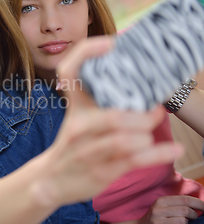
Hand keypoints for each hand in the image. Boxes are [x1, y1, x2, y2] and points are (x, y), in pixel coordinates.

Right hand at [39, 37, 183, 204]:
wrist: (50, 179)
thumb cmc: (72, 144)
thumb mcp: (78, 119)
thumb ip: (100, 102)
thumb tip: (138, 84)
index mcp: (74, 107)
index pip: (70, 72)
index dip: (87, 53)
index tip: (111, 44)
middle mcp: (78, 127)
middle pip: (114, 116)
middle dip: (143, 116)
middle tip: (156, 111)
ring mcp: (88, 150)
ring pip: (125, 139)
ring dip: (146, 135)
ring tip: (151, 132)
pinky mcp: (100, 171)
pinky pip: (134, 160)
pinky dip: (158, 154)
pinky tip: (173, 150)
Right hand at [136, 195, 203, 223]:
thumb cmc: (156, 219)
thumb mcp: (163, 207)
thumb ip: (177, 203)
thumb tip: (198, 203)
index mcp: (161, 201)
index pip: (185, 199)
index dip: (199, 203)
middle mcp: (158, 210)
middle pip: (186, 210)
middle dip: (194, 215)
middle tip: (194, 218)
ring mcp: (157, 222)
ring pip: (183, 222)